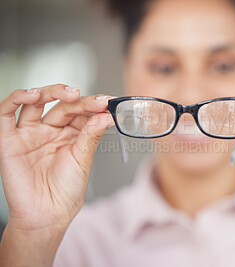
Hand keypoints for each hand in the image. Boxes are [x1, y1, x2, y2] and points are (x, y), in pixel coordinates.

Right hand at [0, 84, 113, 231]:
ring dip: (49, 92)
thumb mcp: (83, 159)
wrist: (48, 214)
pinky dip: (16, 99)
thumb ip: (91, 135)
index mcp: (70, 135)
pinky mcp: (10, 140)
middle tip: (95, 100)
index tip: (108, 101)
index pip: (80, 112)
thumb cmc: (67, 190)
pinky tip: (32, 95)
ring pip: (35, 103)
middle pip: (61, 106)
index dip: (92, 105)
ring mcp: (30, 134)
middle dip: (78, 100)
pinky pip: (6, 114)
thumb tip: (106, 115)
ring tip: (69, 94)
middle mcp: (50, 131)